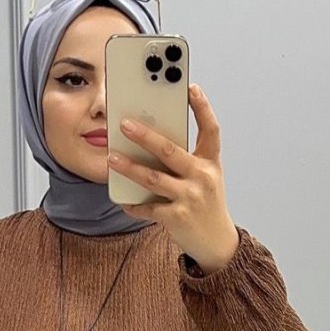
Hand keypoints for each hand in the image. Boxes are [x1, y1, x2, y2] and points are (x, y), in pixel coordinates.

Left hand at [111, 84, 239, 272]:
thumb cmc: (206, 205)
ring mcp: (190, 198)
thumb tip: (150, 142)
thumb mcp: (205, 178)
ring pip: (153, 178)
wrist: (217, 243)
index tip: (190, 87)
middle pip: (171, 151)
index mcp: (211, 163)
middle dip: (145, 136)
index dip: (202, 107)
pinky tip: (122, 199)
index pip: (211, 130)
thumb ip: (185, 160)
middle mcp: (203, 178)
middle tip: (124, 124)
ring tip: (111, 158)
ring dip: (129, 167)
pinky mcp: (178, 218)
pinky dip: (134, 204)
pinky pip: (149, 207)